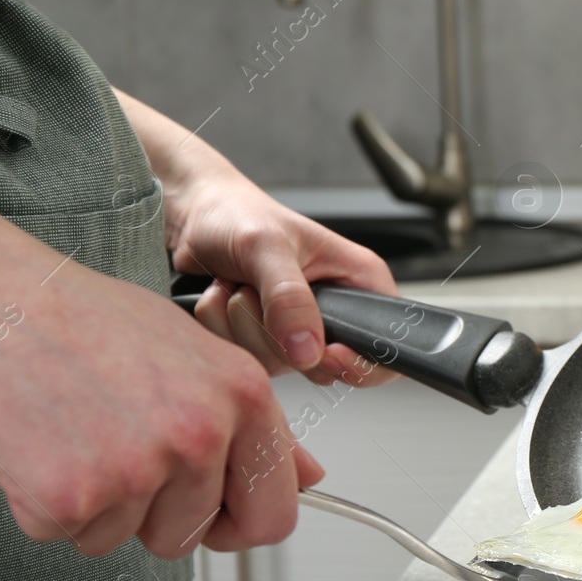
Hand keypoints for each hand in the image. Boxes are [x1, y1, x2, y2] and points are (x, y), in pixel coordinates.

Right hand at [0, 183, 321, 557]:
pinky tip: (36, 443)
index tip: (213, 517)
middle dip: (155, 515)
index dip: (237, 525)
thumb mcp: (190, 352)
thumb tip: (307, 477)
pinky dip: (43, 504)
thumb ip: (254, 423)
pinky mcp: (69, 496)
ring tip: (74, 431)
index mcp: (243, 394)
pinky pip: (66, 536)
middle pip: (193, 536)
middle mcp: (200, 432)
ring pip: (125, 539)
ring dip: (96, 504)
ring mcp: (137, 468)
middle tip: (115, 451)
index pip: (275, 512)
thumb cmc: (79, 317)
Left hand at [169, 169, 400, 387]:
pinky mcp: (267, 341)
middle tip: (262, 291)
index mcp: (358, 284)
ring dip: (243, 327)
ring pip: (279, 365)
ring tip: (240, 285)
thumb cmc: (239, 214)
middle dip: (279, 335)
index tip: (325, 353)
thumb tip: (306, 348)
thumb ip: (288, 298)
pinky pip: (246, 361)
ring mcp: (298, 332)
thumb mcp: (267, 245)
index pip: (385, 347)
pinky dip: (224, 331)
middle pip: (323, 366)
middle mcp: (333, 313)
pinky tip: (225, 298)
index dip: (362, 363)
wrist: (196, 217)